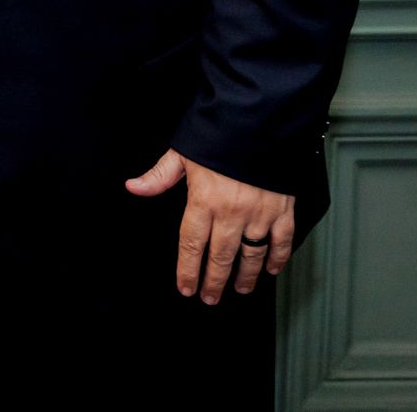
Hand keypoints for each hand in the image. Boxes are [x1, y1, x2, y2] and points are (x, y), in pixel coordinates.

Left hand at [126, 148, 294, 303]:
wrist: (260, 119)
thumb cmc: (219, 134)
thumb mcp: (183, 152)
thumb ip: (159, 176)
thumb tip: (133, 187)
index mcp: (204, 201)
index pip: (191, 245)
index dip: (188, 270)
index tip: (186, 288)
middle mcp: (231, 213)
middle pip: (220, 257)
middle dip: (214, 281)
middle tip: (210, 298)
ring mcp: (260, 213)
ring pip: (252, 254)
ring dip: (246, 276)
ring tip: (240, 289)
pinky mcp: (283, 208)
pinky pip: (282, 241)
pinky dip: (278, 258)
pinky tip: (271, 269)